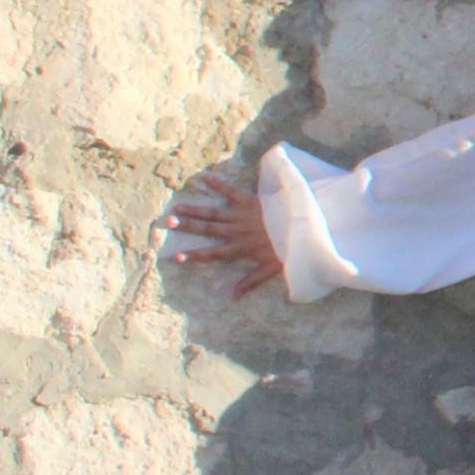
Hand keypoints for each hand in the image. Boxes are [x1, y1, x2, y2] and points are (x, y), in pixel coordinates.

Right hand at [161, 170, 285, 299]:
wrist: (307, 226)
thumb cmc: (290, 248)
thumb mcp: (272, 269)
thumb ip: (251, 282)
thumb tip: (233, 296)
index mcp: (242, 248)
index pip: (213, 254)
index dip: (194, 256)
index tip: (175, 256)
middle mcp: (238, 231)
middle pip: (208, 230)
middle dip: (187, 228)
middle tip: (167, 224)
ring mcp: (243, 215)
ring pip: (214, 213)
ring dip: (195, 210)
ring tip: (175, 208)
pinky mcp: (252, 200)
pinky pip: (231, 192)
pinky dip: (218, 184)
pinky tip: (203, 177)